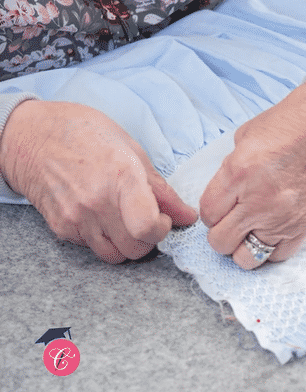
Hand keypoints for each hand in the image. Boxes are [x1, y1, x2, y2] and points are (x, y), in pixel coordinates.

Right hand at [0, 100, 197, 262]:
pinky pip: (92, 248)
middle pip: (135, 249)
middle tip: (147, 220)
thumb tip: (187, 215)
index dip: (162, 229)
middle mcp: (97, 202)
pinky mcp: (61, 227)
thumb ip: (161, 189)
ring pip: (114, 256)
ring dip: (127, 245)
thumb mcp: (132, 150)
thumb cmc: (86, 134)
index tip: (164, 218)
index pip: (147, 227)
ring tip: (127, 222)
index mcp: (121, 177)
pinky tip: (103, 218)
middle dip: (149, 240)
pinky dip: (104, 240)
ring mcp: (76, 218)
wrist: (32, 136)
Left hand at [200, 71, 305, 268]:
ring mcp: (284, 218)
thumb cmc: (298, 121)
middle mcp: (259, 201)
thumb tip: (225, 191)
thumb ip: (231, 169)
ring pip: (247, 258)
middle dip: (222, 231)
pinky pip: (278, 255)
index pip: (208, 214)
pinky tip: (275, 228)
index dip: (212, 210)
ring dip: (244, 245)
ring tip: (253, 228)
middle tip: (233, 218)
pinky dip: (272, 247)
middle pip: (221, 242)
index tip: (221, 205)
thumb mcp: (249, 136)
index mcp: (239, 173)